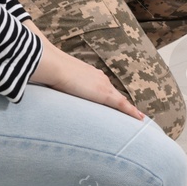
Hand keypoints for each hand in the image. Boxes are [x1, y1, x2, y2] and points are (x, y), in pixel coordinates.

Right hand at [30, 42, 145, 119]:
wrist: (54, 66)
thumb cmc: (51, 70)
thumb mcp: (56, 78)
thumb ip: (56, 83)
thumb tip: (46, 86)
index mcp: (90, 74)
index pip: (103, 87)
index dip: (111, 95)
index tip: (117, 101)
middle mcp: (100, 78)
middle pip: (115, 94)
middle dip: (123, 104)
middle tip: (133, 114)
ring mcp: (103, 86)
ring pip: (120, 101)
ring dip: (128, 110)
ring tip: (138, 119)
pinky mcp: (104, 95)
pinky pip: (123, 105)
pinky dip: (132, 112)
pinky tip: (140, 119)